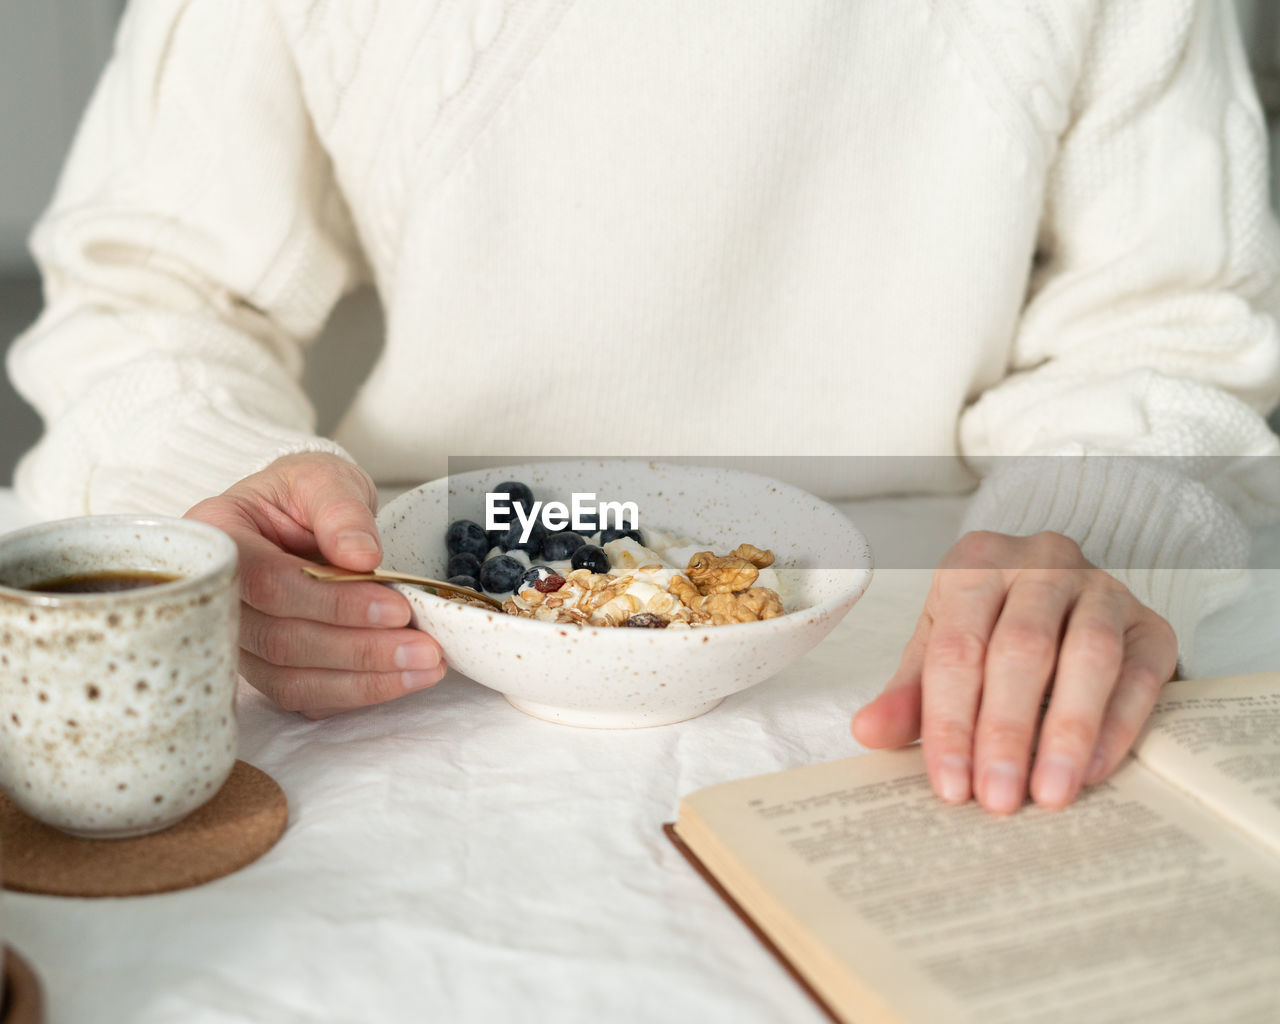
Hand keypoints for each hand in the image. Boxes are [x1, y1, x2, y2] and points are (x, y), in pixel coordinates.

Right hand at [185, 452, 444, 716]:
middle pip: (280, 641)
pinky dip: (355, 693)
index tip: (396, 609)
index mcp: (217, 535)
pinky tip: (401, 679)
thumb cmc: (306, 492)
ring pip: (291, 680)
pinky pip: (303, 696)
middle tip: (425, 648)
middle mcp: (217, 596)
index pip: (266, 582)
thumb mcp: (325, 478)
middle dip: (360, 650)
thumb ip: (340, 510)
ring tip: (425, 667)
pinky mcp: (263, 667)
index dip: (333, 603)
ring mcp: (237, 638)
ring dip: (364, 682)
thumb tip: (360, 556)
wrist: (301, 514)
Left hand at [851, 531, 1176, 813]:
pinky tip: (1092, 771)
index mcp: (975, 564)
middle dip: (1005, 731)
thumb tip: (867, 732)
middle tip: (998, 799)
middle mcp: (1040, 562)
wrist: (1063, 594)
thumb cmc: (989, 627)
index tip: (950, 784)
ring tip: (1049, 794)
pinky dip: (1117, 725)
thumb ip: (908, 694)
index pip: (957, 648)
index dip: (950, 721)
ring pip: (1088, 656)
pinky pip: (1140, 673)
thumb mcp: (940, 649)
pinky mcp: (1152, 622)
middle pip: (1021, 650)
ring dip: (1066, 732)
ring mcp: (1102, 587)